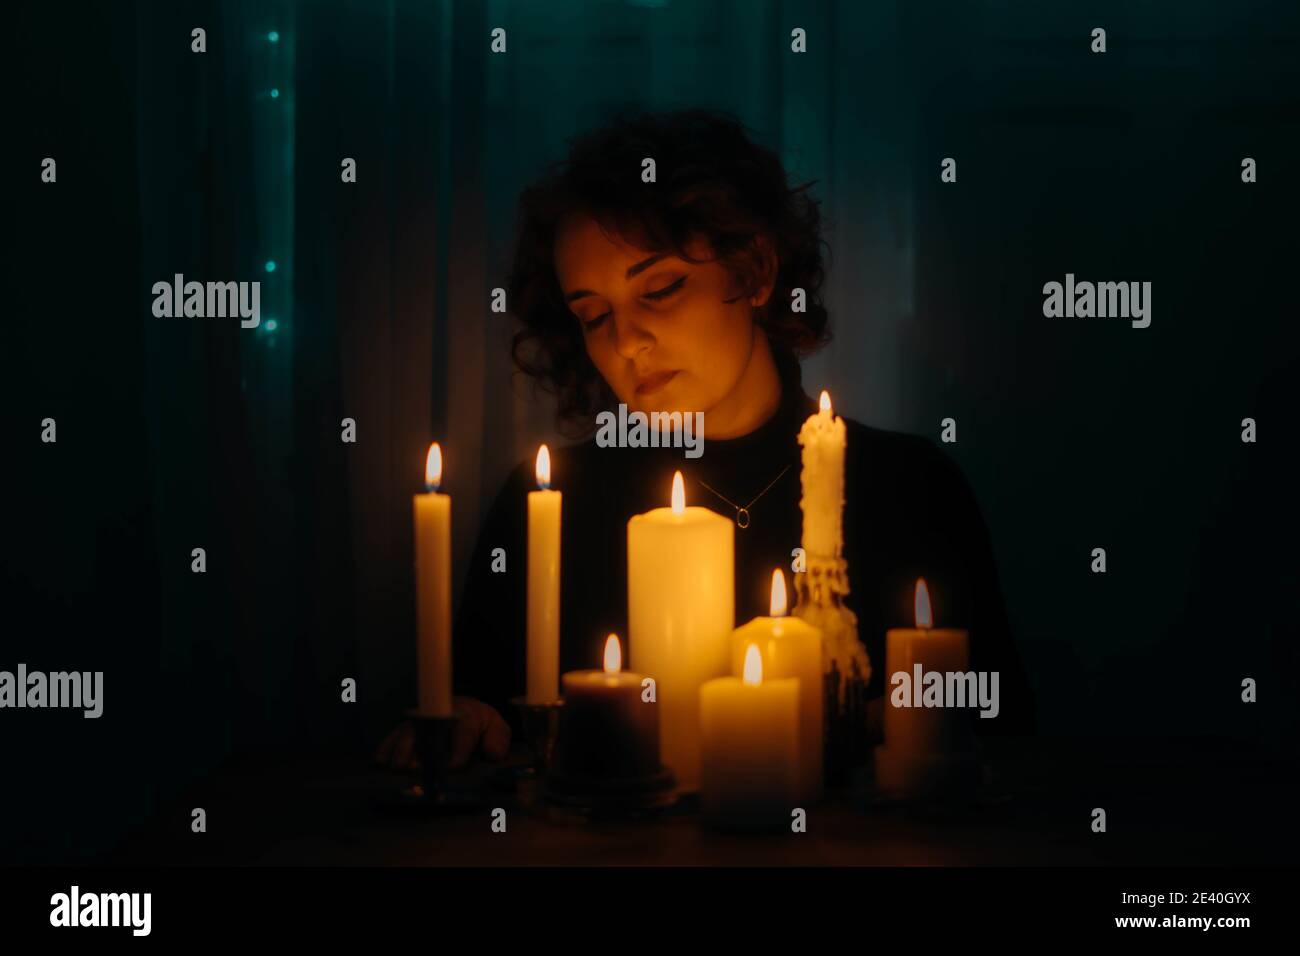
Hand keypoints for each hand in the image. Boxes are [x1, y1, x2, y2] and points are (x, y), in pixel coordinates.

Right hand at [374, 697, 511, 770]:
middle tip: (416, 768)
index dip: (459, 748)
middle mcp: (441, 715)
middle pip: (428, 728)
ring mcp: (421, 721)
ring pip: (408, 731)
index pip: (464, 730)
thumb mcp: (496, 728)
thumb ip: (498, 739)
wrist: (464, 708)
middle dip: (422, 748)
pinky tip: (379, 761)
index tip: (453, 766)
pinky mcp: (407, 728)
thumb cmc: (480, 723)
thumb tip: (492, 754)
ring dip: (401, 749)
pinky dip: (385, 748)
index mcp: (468, 715)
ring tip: (397, 767)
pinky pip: (392, 735)